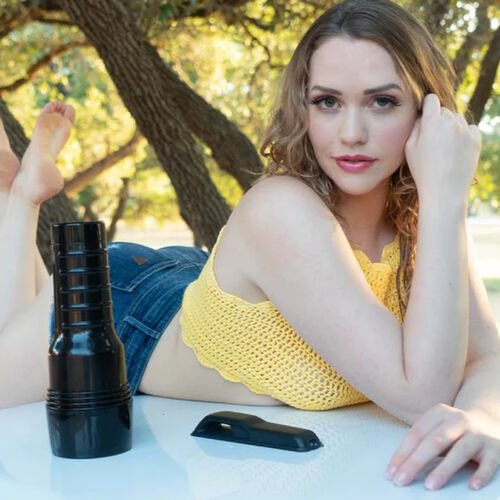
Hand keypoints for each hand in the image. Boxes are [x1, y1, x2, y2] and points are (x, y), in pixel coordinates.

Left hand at [384, 403, 499, 490]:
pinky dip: (480, 474)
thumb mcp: (437, 429)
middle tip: (401, 479)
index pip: (416, 434)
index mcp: (439, 413)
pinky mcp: (494, 449)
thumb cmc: (455, 431)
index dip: (402, 454)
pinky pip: (488, 463)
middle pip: (433, 442)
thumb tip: (399, 466)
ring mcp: (477, 434)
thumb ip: (422, 442)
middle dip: (415, 462)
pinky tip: (472, 486)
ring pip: (459, 452)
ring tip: (429, 486)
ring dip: (444, 470)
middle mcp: (458, 420)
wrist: (490, 422)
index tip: (391, 472)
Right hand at [404, 93, 480, 203]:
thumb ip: (415, 127)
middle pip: (444, 111)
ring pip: (457, 119)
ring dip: (451, 127)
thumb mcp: (409, 149)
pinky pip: (470, 128)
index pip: (431, 100)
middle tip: (432, 139)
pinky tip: (455, 149)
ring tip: (443, 147)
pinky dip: (463, 135)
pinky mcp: (476, 140)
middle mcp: (451, 122)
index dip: (426, 105)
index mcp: (432, 122)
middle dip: (438, 119)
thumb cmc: (422, 171)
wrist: (445, 191)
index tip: (424, 113)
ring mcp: (465, 131)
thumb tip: (423, 116)